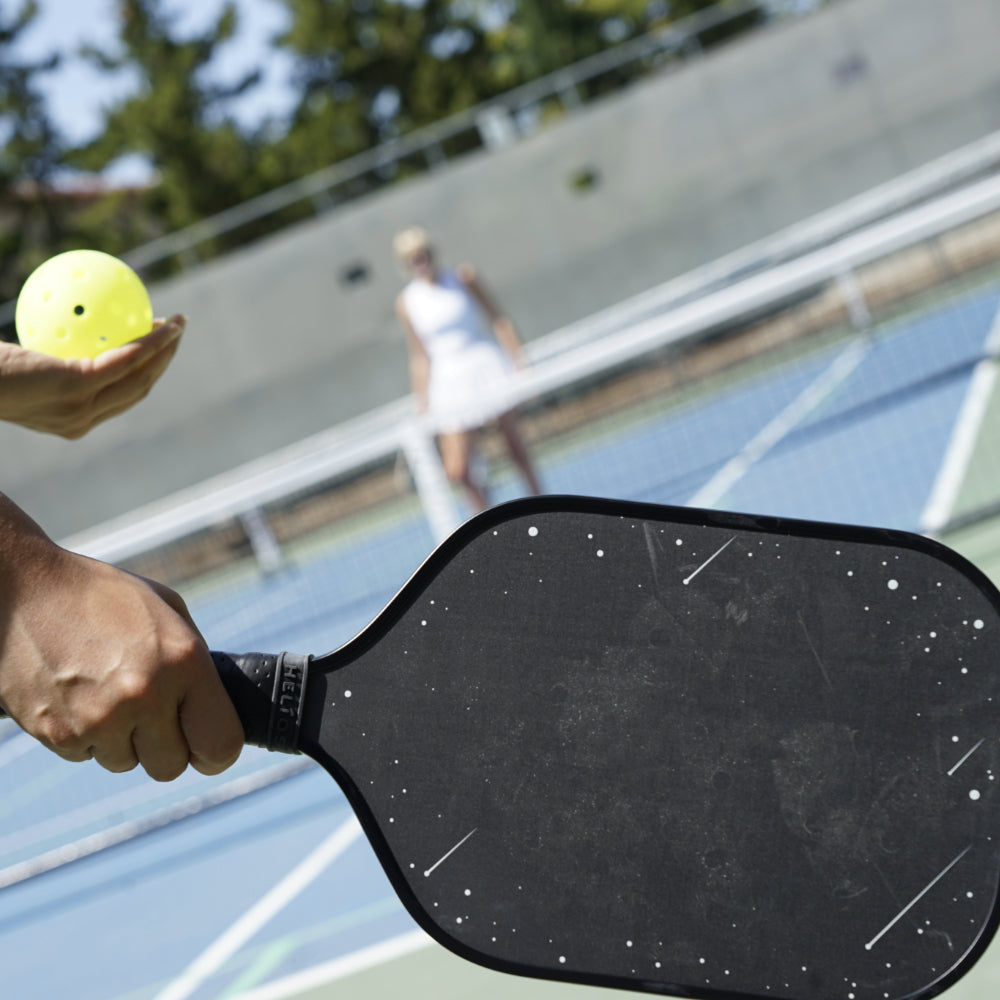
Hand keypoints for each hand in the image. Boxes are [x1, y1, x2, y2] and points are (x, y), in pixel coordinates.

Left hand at [0, 315, 184, 437]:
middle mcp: (80, 421)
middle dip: (164, 361)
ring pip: (140, 377)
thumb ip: (41, 352)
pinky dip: (150, 342)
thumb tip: (61, 322)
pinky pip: (125, 359)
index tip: (153, 343)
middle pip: (138, 390)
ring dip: (165, 349)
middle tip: (174, 331)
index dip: (144, 372)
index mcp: (70, 420)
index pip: (118, 398)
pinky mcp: (78, 388)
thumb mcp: (13, 360)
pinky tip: (162, 323)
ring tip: (177, 324)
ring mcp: (80, 408)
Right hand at [0, 496, 243, 780]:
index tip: (206, 747)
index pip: (220, 744)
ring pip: (126, 763)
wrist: (23, 590)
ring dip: (122, 740)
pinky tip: (78, 695)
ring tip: (108, 693)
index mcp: (184, 661)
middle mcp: (145, 695)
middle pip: (171, 767)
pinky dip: (86, 736)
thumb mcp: (168, 612)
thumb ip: (196, 664)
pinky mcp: (58, 734)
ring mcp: (99, 718)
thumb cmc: (104, 597)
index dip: (215, 752)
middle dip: (165, 747)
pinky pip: (86, 756)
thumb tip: (214, 709)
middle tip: (151, 716)